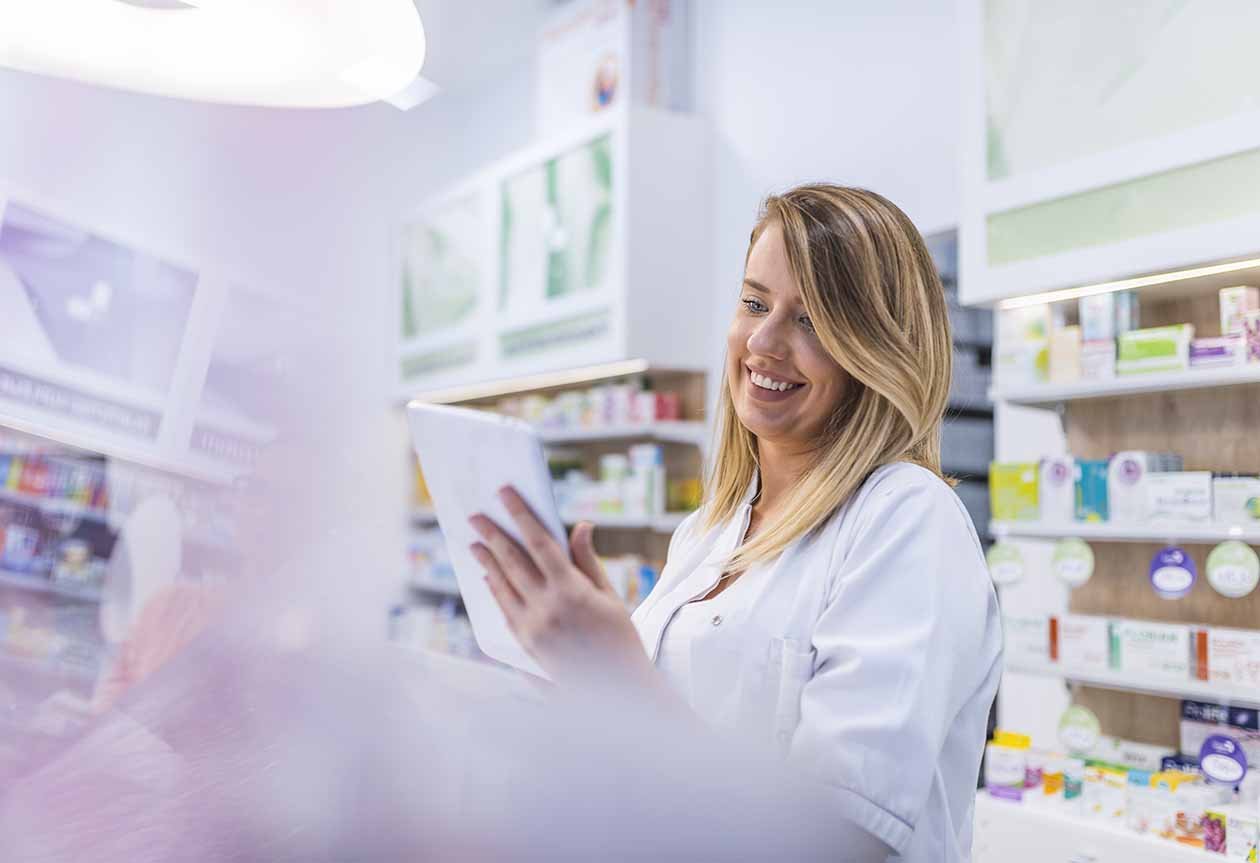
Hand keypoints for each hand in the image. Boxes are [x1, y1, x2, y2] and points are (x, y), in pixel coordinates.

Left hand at [469, 487, 655, 686]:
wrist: (616, 688)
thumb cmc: (619, 637)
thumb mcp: (608, 594)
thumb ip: (586, 560)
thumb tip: (580, 526)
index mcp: (572, 590)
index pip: (539, 542)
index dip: (520, 515)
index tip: (505, 494)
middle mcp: (547, 607)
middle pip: (512, 561)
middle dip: (492, 534)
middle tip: (476, 515)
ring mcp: (532, 627)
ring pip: (502, 585)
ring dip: (486, 561)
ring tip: (474, 543)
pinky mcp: (525, 644)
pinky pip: (504, 609)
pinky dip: (494, 589)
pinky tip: (488, 576)